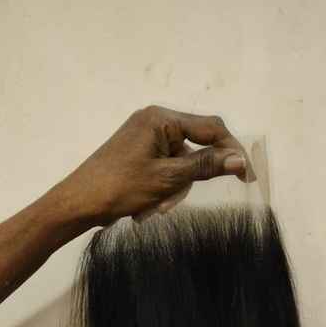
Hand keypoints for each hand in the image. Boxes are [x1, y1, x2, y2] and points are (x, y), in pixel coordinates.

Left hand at [56, 105, 252, 226]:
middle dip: (187, 181)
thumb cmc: (119, 187)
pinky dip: (161, 191)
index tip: (246, 176)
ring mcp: (145, 138)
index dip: (231, 151)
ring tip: (152, 208)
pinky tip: (145, 207)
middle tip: (168, 203)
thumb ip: (205, 166)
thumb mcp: (167, 179)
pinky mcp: (139, 155)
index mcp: (161, 118)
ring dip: (172, 191)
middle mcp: (154, 122)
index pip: (210, 128)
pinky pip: (165, 171)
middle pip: (195, 149)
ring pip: (181, 165)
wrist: (78, 203)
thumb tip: (239, 160)